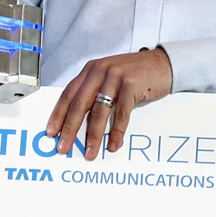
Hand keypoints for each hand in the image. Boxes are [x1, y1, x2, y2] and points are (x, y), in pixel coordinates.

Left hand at [47, 48, 173, 158]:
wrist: (164, 64)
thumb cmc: (136, 74)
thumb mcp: (110, 77)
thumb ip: (94, 90)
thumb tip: (77, 119)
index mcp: (91, 70)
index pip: (69, 94)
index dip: (58, 114)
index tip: (51, 132)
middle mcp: (100, 71)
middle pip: (80, 104)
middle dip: (70, 128)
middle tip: (63, 147)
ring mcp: (115, 77)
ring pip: (99, 111)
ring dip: (93, 135)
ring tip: (90, 152)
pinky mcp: (131, 84)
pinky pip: (120, 114)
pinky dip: (116, 132)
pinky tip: (113, 144)